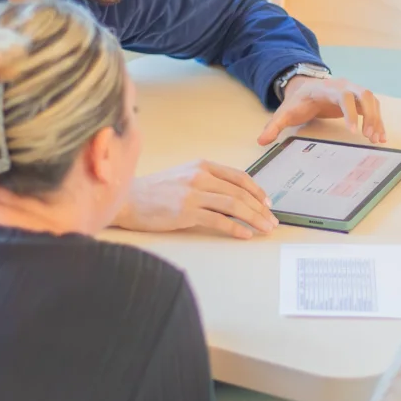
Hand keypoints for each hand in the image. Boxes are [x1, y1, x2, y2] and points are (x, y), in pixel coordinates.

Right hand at [115, 161, 278, 238]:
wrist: (127, 199)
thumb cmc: (155, 191)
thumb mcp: (183, 176)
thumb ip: (206, 181)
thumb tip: (233, 196)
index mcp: (201, 166)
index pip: (239, 176)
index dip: (257, 190)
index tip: (268, 203)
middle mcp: (199, 177)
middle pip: (240, 192)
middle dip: (260, 208)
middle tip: (272, 221)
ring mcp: (193, 194)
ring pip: (234, 206)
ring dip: (254, 219)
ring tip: (265, 229)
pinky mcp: (186, 212)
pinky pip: (218, 220)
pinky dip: (235, 228)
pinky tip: (245, 235)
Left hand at [257, 74, 386, 145]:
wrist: (304, 89)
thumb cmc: (297, 102)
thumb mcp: (284, 113)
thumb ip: (274, 126)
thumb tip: (261, 140)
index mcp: (326, 88)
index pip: (343, 96)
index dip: (350, 112)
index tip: (353, 131)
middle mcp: (343, 86)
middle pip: (364, 94)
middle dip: (369, 115)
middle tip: (369, 136)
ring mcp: (352, 91)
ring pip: (372, 100)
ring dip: (376, 119)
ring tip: (377, 139)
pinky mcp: (358, 100)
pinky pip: (373, 107)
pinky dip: (378, 121)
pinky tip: (380, 137)